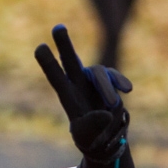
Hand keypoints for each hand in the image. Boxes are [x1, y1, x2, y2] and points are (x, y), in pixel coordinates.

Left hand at [33, 24, 130, 163]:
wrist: (106, 140)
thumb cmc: (90, 139)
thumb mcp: (88, 137)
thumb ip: (94, 125)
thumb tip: (106, 113)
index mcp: (68, 98)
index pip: (56, 78)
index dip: (49, 63)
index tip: (40, 47)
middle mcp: (79, 85)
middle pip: (71, 61)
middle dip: (65, 45)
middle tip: (57, 28)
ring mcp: (95, 84)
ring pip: (99, 72)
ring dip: (106, 88)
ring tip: (111, 105)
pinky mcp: (110, 85)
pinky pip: (114, 77)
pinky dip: (119, 81)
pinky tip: (127, 89)